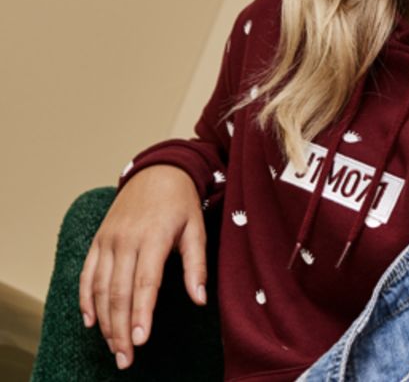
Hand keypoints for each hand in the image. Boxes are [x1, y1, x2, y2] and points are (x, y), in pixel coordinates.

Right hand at [78, 165, 206, 369]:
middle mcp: (126, 240)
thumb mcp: (196, 229)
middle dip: (120, 329)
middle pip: (118, 292)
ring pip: (100, 288)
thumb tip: (199, 300)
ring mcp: (108, 240)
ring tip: (113, 348)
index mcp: (153, 237)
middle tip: (125, 359)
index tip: (140, 342)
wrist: (158, 172)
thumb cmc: (181, 203)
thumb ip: (196, 265)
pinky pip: (87, 274)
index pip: (144, 284)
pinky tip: (91, 321)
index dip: (141, 314)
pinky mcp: (98, 240)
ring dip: (105, 321)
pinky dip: (86, 299)